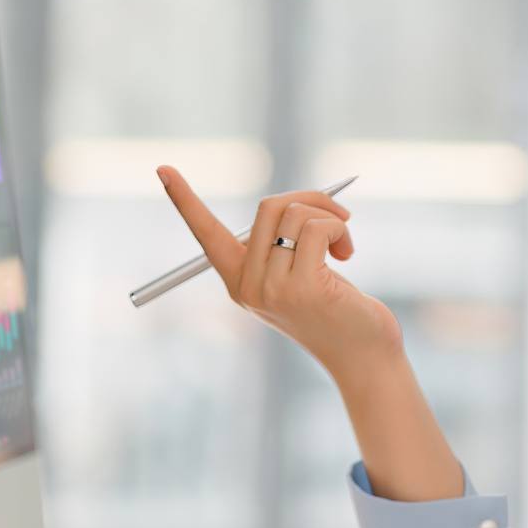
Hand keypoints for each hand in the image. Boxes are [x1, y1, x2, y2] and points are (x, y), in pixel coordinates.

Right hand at [157, 165, 402, 374]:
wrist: (364, 359)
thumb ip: (284, 245)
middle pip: (269, 207)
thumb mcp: (300, 276)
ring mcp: (273, 290)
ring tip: (345, 243)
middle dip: (310, 200)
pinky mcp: (304, 288)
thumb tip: (295, 201)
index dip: (185, 201)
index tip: (163, 168)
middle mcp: (249, 288)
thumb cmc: (337, 312)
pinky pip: (318, 228)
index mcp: (240, 283)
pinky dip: (339, 228)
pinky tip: (348, 253)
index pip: (206, 235)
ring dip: (331, 217)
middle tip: (337, 216)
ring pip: (296, 214)